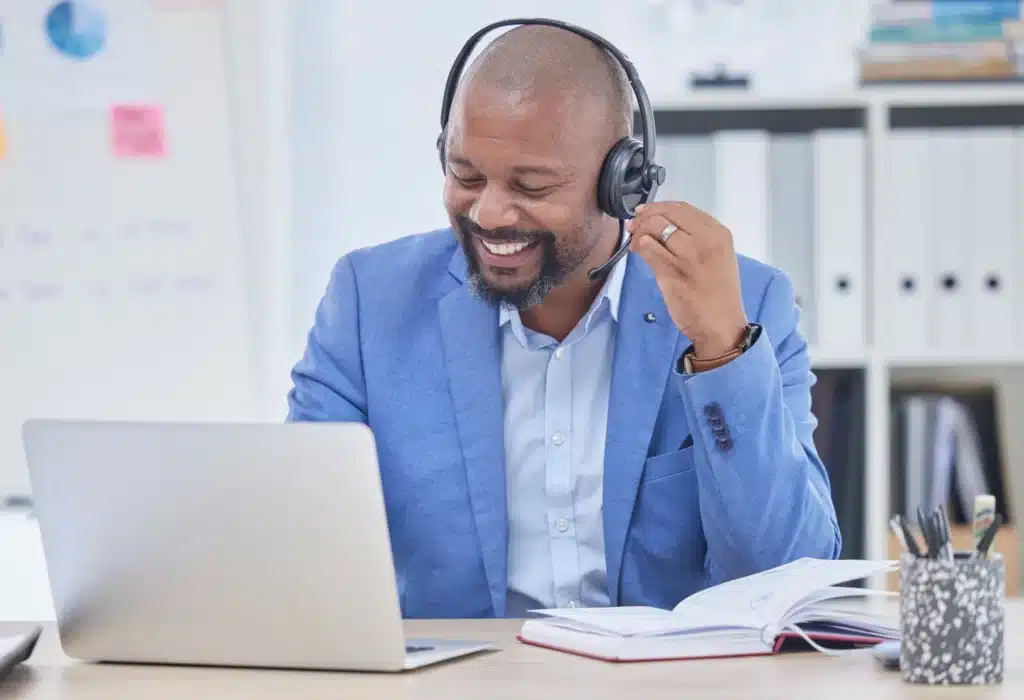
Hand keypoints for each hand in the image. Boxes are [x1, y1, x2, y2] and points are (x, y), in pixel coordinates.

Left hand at [626, 201, 748, 358]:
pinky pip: (648, 248)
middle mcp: (705, 240)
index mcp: (718, 233)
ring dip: (639, 232)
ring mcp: (688, 256)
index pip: (682, 208)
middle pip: (666, 214)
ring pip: (654, 228)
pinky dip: (638, 246)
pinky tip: (638, 252)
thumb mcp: (715, 256)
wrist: (721, 325)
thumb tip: (662, 223)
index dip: (658, 206)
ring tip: (635, 242)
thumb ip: (694, 237)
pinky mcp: (672, 272)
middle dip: (644, 216)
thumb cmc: (717, 294)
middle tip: (634, 225)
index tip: (645, 211)